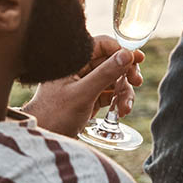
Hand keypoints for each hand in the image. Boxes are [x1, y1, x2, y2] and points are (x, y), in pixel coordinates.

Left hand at [23, 35, 144, 136]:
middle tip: (137, 81)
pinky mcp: (91, 97)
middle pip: (112, 61)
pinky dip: (118, 101)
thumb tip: (127, 55)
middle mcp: (81, 68)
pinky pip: (111, 93)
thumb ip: (105, 73)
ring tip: (125, 108)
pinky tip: (121, 112)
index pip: (103, 45)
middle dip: (126, 72)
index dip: (121, 50)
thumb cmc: (55, 114)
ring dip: (124, 91)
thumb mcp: (83, 93)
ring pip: (114, 78)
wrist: (44, 136)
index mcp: (74, 60)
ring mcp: (86, 83)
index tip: (138, 58)